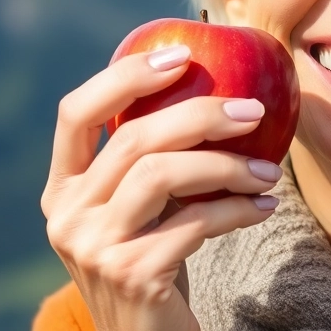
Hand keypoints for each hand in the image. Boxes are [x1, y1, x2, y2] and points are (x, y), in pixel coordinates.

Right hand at [41, 45, 282, 330]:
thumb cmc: (153, 264)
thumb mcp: (138, 211)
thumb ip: (148, 164)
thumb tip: (214, 89)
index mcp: (61, 190)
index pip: (76, 113)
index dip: (125, 77)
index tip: (180, 55)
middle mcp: (67, 216)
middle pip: (133, 140)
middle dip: (200, 116)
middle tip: (253, 110)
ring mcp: (94, 247)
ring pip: (163, 176)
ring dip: (226, 166)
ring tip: (269, 171)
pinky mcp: (133, 274)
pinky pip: (196, 223)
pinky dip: (237, 210)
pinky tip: (263, 208)